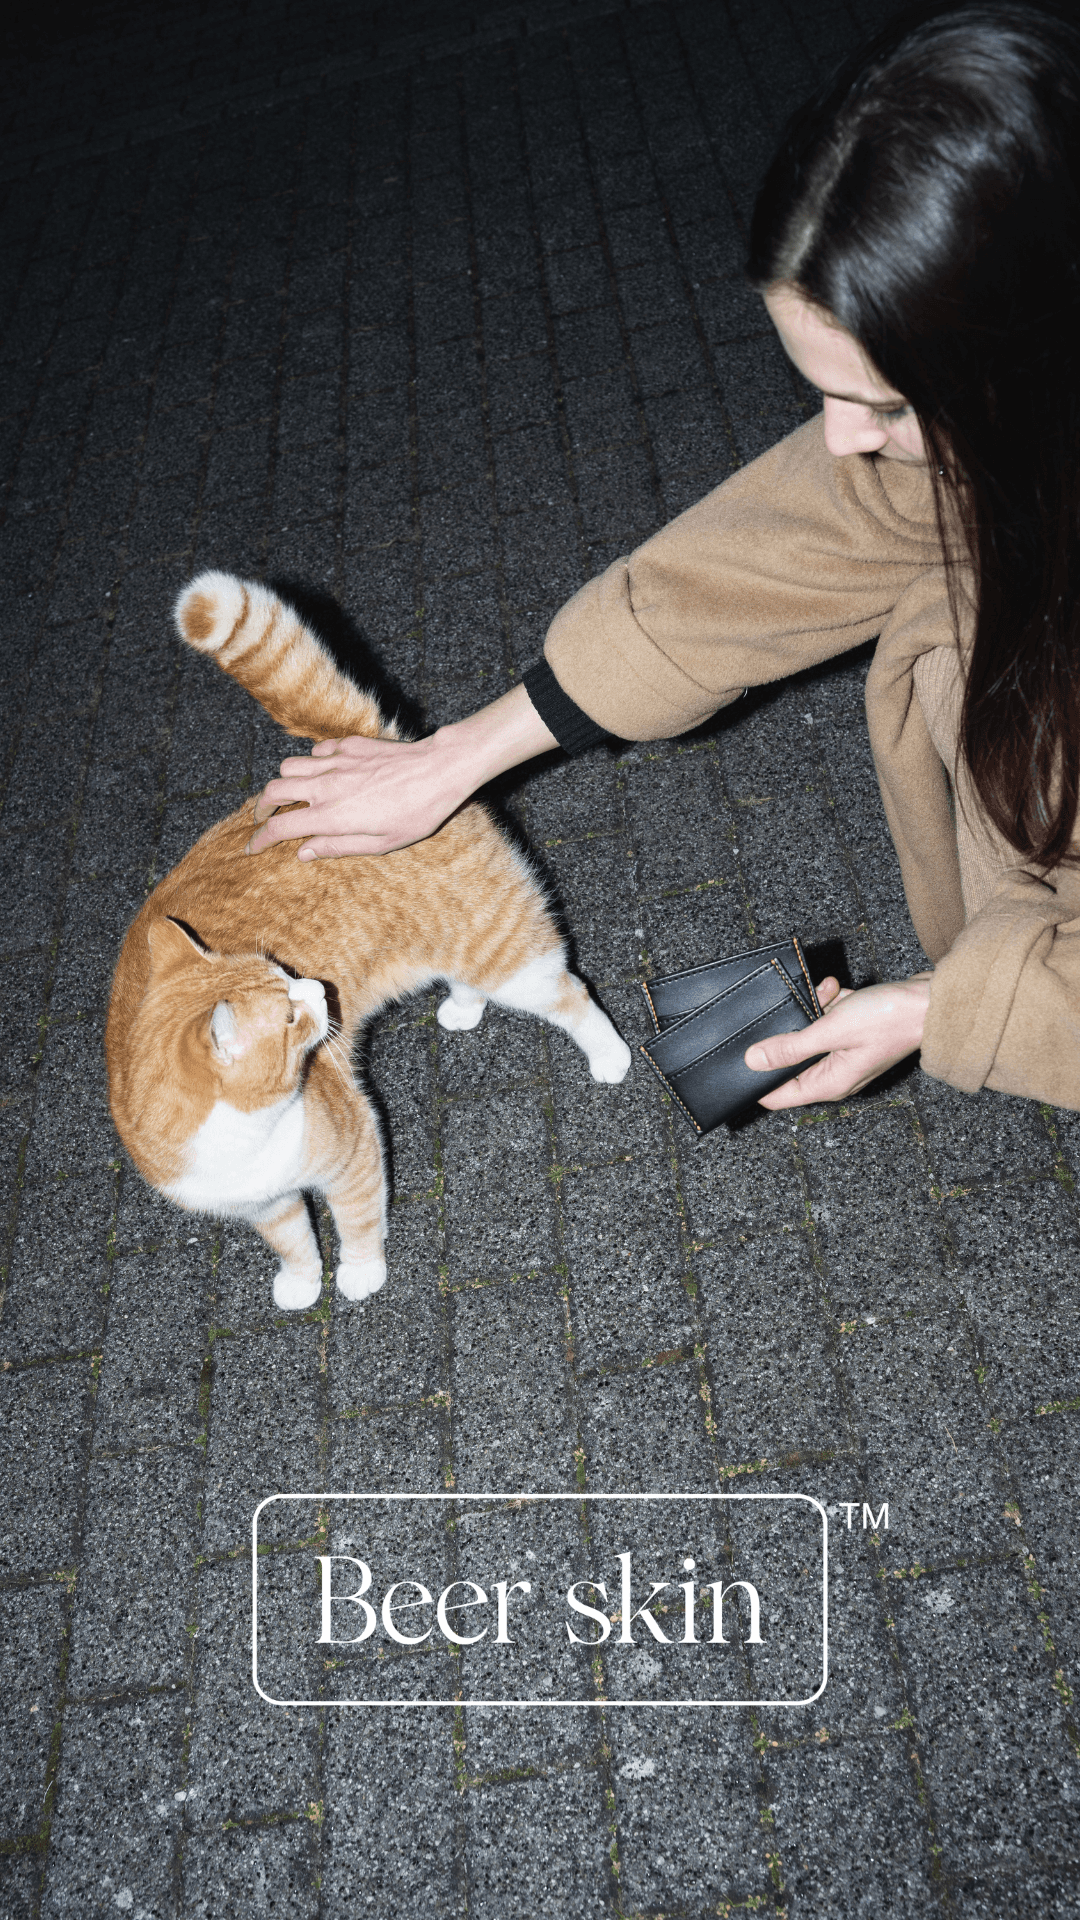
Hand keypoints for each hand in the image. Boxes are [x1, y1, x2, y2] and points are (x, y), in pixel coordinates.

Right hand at [246, 683, 557, 858]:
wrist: (439, 770)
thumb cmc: (416, 813)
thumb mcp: (380, 843)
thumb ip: (337, 847)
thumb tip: (303, 852)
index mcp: (331, 815)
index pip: (280, 827)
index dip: (260, 839)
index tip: (252, 847)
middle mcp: (326, 786)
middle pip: (273, 791)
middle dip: (262, 808)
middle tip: (265, 818)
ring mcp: (336, 761)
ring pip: (288, 767)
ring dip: (284, 783)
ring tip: (292, 795)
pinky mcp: (348, 745)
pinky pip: (314, 752)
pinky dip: (310, 764)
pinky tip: (324, 774)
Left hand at [744, 975, 931, 1108]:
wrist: (931, 1001)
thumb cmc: (890, 1020)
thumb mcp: (832, 1031)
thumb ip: (790, 1047)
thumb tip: (753, 1061)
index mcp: (829, 1084)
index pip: (777, 1096)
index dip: (756, 1081)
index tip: (737, 1061)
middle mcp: (835, 1075)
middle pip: (790, 1059)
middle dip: (789, 1032)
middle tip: (793, 1012)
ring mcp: (844, 1055)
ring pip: (809, 1033)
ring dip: (812, 1009)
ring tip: (828, 994)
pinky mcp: (852, 1035)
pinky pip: (827, 1020)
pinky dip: (828, 1002)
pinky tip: (838, 990)